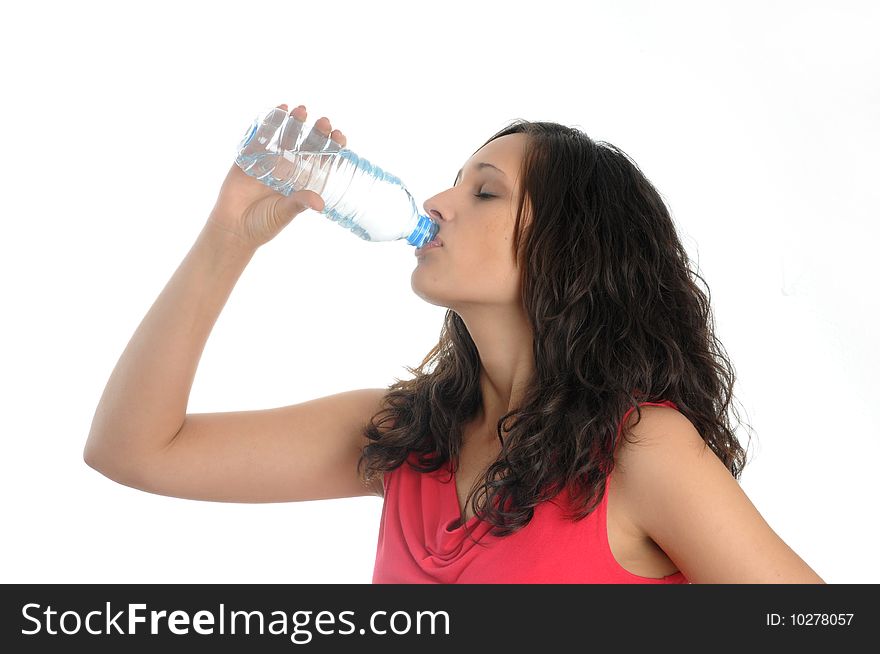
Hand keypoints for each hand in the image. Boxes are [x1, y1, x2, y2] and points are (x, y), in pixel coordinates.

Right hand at [206, 103, 347, 250]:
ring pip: (285, 138)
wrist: (233, 228)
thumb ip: (299, 203)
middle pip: (305, 146)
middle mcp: (287, 170)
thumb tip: (320, 203)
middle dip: (315, 133)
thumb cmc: (263, 225)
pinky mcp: (248, 158)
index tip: (340, 136)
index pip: (321, 161)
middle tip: (324, 122)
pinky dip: (269, 123)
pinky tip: (279, 110)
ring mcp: (268, 162)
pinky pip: (260, 137)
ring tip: (302, 110)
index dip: (331, 148)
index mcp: (301, 182)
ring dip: (294, 123)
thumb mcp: (284, 213)